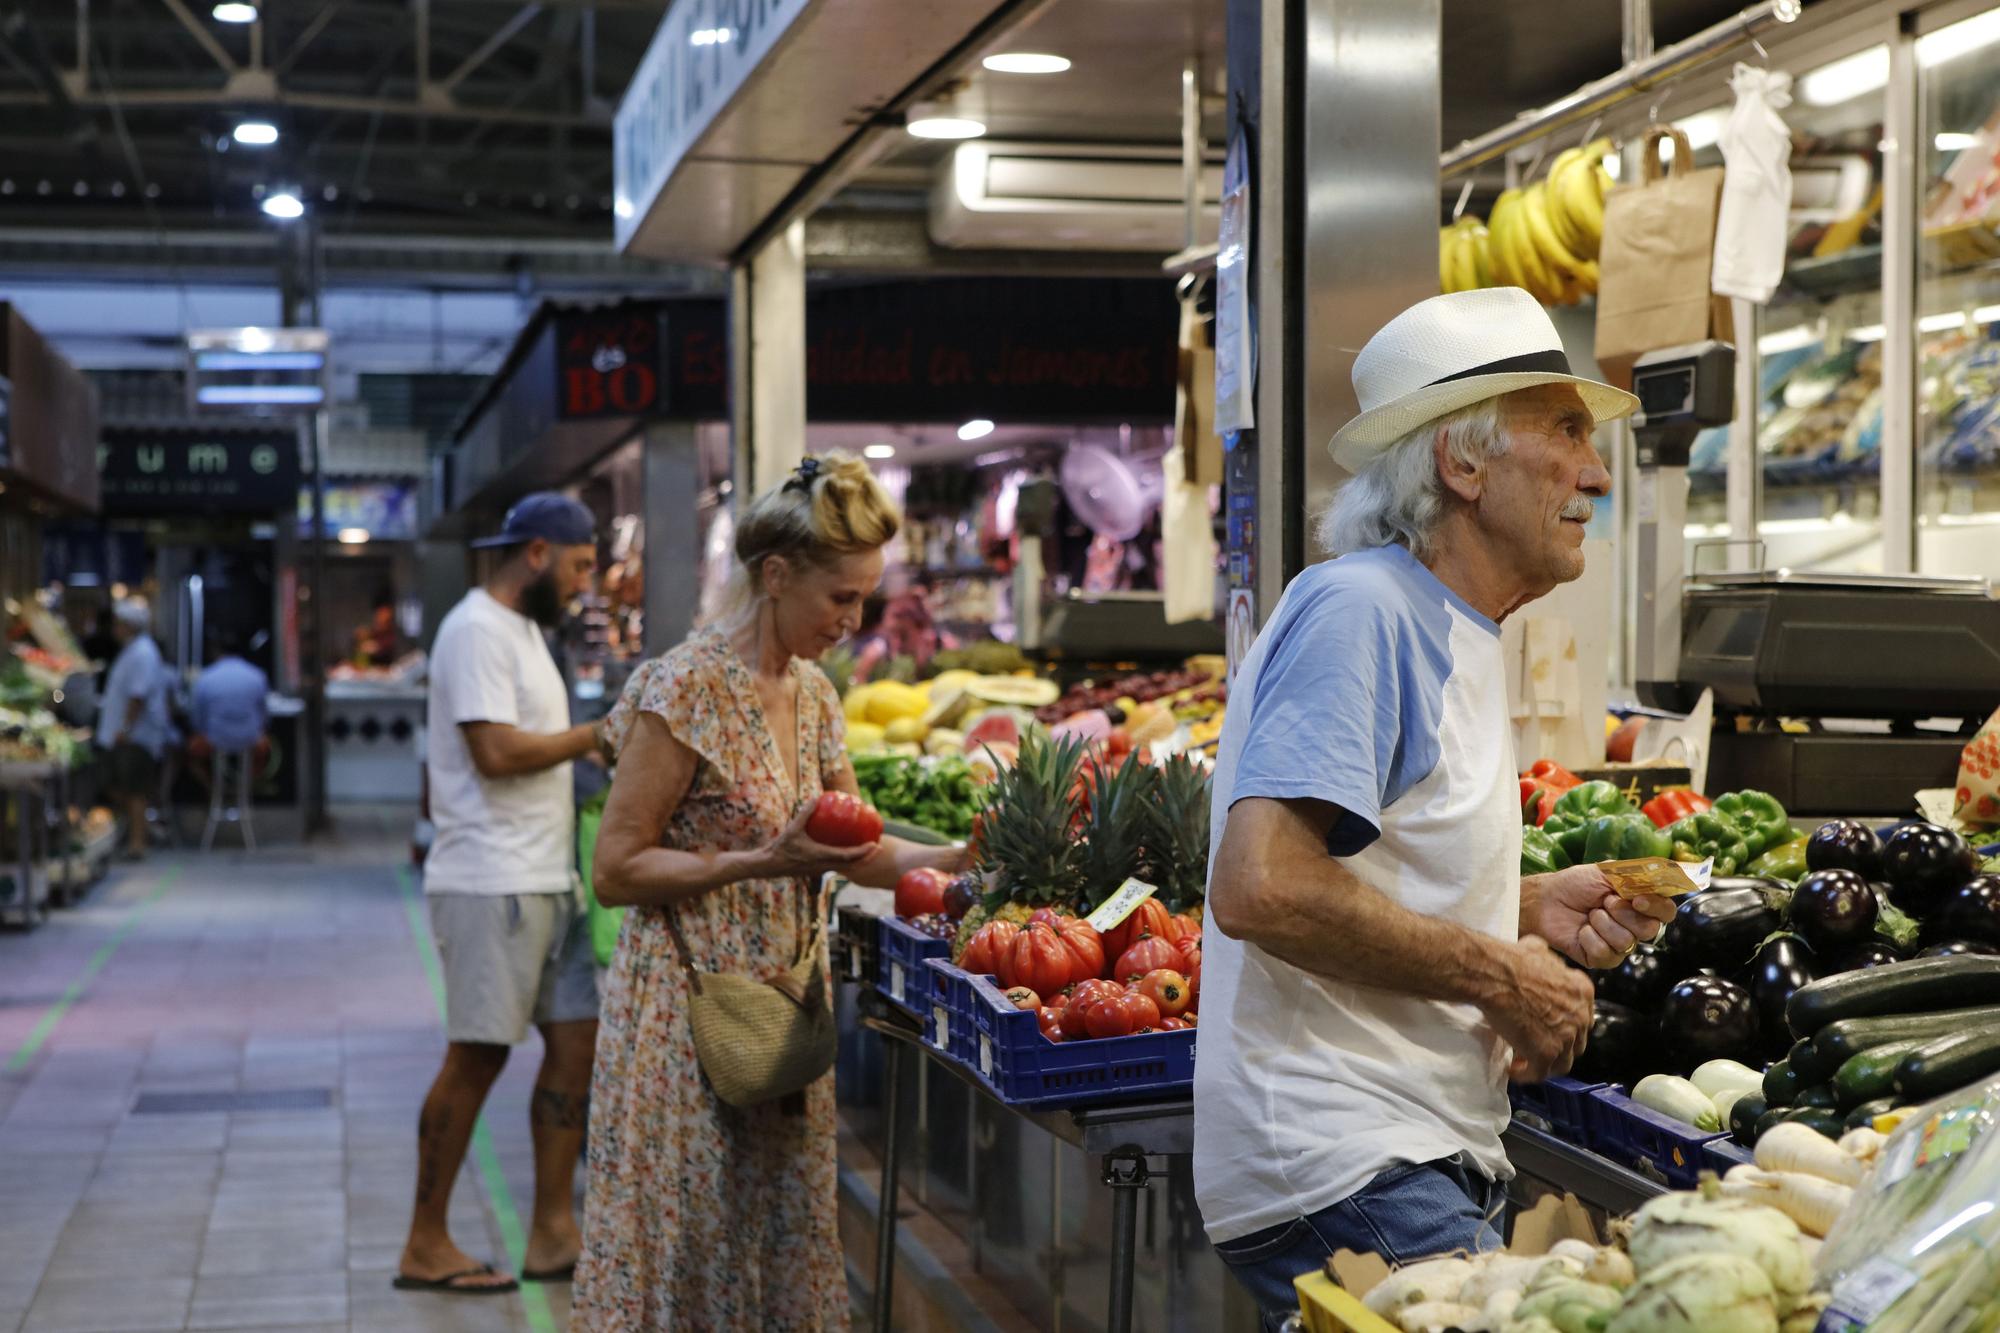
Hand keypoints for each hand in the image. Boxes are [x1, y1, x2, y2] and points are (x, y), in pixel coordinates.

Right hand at [761, 803, 877, 878]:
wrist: (769, 866)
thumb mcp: (792, 828)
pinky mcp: (818, 871)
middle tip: (879, 847)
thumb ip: (805, 813)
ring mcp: (821, 870)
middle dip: (868, 858)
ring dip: (860, 861)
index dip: (863, 852)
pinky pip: (838, 867)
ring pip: (846, 868)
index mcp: (821, 856)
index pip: (848, 857)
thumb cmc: (780, 847)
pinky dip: (849, 861)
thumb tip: (815, 798)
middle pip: (852, 866)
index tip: (874, 844)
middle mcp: (824, 866)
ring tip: (869, 850)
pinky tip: (850, 852)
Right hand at [1482, 936, 1595, 1082]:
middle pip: (1576, 1043)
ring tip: (1524, 1061)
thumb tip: (1537, 953)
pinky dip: (1526, 1075)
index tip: (1547, 1027)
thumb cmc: (1511, 960)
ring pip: (1562, 1063)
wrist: (1495, 975)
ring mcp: (1565, 1038)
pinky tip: (1513, 1070)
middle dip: (1557, 1046)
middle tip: (1535, 1044)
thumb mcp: (1537, 949)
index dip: (1565, 1026)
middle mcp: (1581, 1017)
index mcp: (1582, 992)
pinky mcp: (1546, 1054)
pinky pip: (1539, 1074)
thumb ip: (1546, 959)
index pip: (1582, 1018)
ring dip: (1544, 1064)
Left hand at [1530, 864, 1674, 967]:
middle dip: (1623, 913)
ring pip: (1626, 942)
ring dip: (1602, 923)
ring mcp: (1618, 945)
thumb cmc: (1576, 884)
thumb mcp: (1607, 872)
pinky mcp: (1600, 959)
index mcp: (1640, 905)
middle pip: (1649, 930)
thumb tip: (1665, 875)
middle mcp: (1633, 927)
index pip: (1666, 912)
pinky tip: (1581, 930)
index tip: (1637, 899)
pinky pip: (1605, 953)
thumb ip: (1637, 875)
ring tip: (1589, 915)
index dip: (1657, 907)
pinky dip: (1589, 937)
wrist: (1546, 899)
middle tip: (1603, 902)